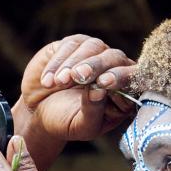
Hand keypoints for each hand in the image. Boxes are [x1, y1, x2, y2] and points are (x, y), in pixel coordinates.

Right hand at [18, 35, 136, 142]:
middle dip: (96, 66)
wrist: (36, 111)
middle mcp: (113, 68)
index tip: (104, 82)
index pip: (134, 78)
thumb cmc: (65, 122)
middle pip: (114, 57)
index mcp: (124, 92)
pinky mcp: (73, 44)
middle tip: (80, 77)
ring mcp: (95, 53)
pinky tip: (48, 82)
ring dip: (74, 63)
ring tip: (59, 82)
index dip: (122, 77)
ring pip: (93, 47)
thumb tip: (99, 90)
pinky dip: (58, 63)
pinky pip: (71, 45)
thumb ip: (94, 111)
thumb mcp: (81, 126)